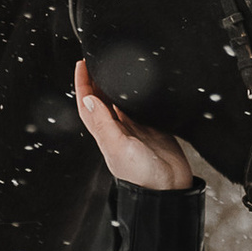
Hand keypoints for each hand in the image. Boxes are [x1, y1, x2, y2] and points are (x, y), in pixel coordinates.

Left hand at [73, 60, 194, 191]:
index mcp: (105, 134)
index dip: (82, 84)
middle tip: (97, 61)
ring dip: (114, 86)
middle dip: (96, 81)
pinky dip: (136, 96)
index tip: (82, 64)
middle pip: (101, 101)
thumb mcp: (119, 147)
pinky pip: (140, 107)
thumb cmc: (141, 174)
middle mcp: (117, 130)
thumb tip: (88, 99)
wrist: (168, 189)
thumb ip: (104, 123)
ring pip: (119, 103)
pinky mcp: (153, 128)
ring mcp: (135, 129)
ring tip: (114, 68)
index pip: (87, 105)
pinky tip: (138, 86)